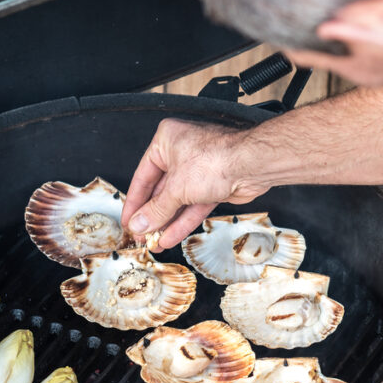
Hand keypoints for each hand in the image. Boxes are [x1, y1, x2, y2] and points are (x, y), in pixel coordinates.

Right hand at [121, 118, 269, 249]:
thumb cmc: (218, 158)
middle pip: (160, 190)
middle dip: (152, 216)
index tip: (129, 221)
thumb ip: (156, 210)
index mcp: (166, 141)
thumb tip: (140, 223)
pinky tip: (170, 237)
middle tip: (141, 234)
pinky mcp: (213, 186)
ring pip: (177, 201)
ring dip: (166, 222)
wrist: (253, 165)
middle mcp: (181, 152)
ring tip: (154, 241)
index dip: (135, 202)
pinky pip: (193, 207)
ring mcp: (199, 170)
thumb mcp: (177, 188)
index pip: (143, 176)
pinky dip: (182, 222)